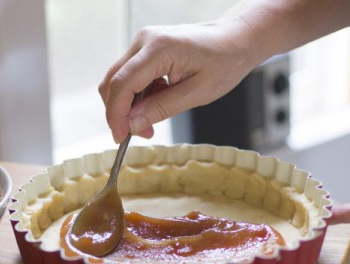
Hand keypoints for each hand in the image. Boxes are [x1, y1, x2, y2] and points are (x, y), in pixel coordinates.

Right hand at [98, 17, 256, 143]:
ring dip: (129, 105)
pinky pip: (130, 75)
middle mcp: (145, 40)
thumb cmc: (224, 62)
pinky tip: (156, 102)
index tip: (120, 138)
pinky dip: (137, 95)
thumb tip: (132, 125)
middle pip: (113, 82)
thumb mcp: (197, 93)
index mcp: (159, 48)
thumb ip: (161, 108)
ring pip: (119, 80)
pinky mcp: (146, 48)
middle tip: (142, 133)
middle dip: (121, 112)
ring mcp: (144, 42)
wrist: (236, 39)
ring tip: (151, 120)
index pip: (122, 84)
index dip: (116, 115)